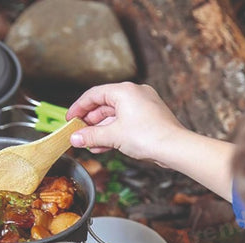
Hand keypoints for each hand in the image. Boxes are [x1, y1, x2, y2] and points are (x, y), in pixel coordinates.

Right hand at [67, 82, 234, 200]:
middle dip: (90, 122)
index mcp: (124, 91)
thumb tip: (75, 138)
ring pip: (115, 116)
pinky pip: (125, 123)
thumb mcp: (113, 136)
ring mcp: (143, 106)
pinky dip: (113, 133)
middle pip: (104, 105)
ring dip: (100, 131)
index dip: (79, 108)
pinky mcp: (149, 118)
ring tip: (89, 144)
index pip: (94, 95)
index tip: (70, 119)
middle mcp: (134, 94)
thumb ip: (90, 136)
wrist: (174, 148)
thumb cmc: (148, 136)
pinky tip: (104, 146)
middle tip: (79, 134)